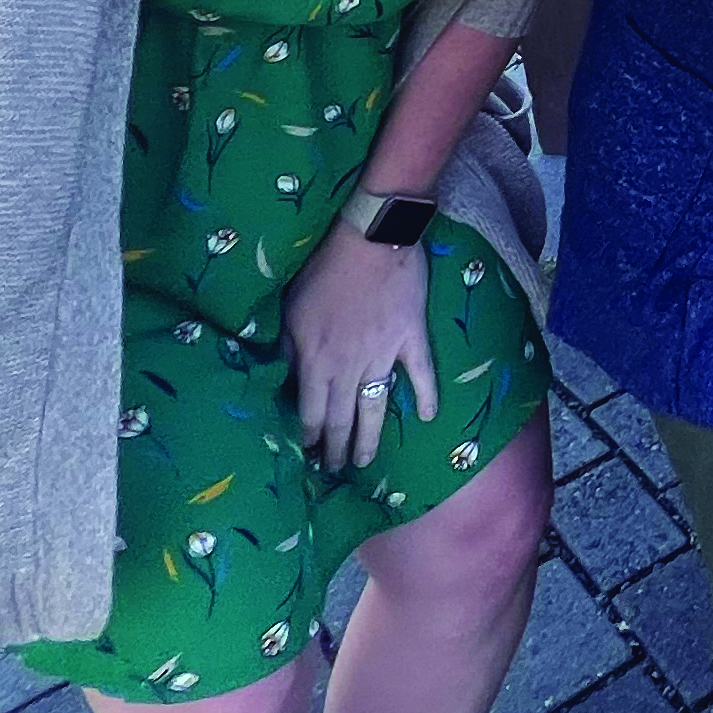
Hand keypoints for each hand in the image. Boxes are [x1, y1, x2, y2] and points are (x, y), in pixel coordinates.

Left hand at [287, 219, 433, 472]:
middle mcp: (349, 368)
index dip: (308, 439)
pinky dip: (425, 397)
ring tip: (364, 462)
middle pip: (342, 420)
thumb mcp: (291, 311)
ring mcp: (385, 357)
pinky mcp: (412, 340)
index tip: (306, 457)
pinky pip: (422, 374)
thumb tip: (285, 380)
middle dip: (336, 450)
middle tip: (334, 471)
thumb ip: (288, 350)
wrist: (371, 240)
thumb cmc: (324, 271)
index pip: (311, 414)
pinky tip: (426, 418)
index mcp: (316, 362)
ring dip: (369, 439)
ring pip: (375, 408)